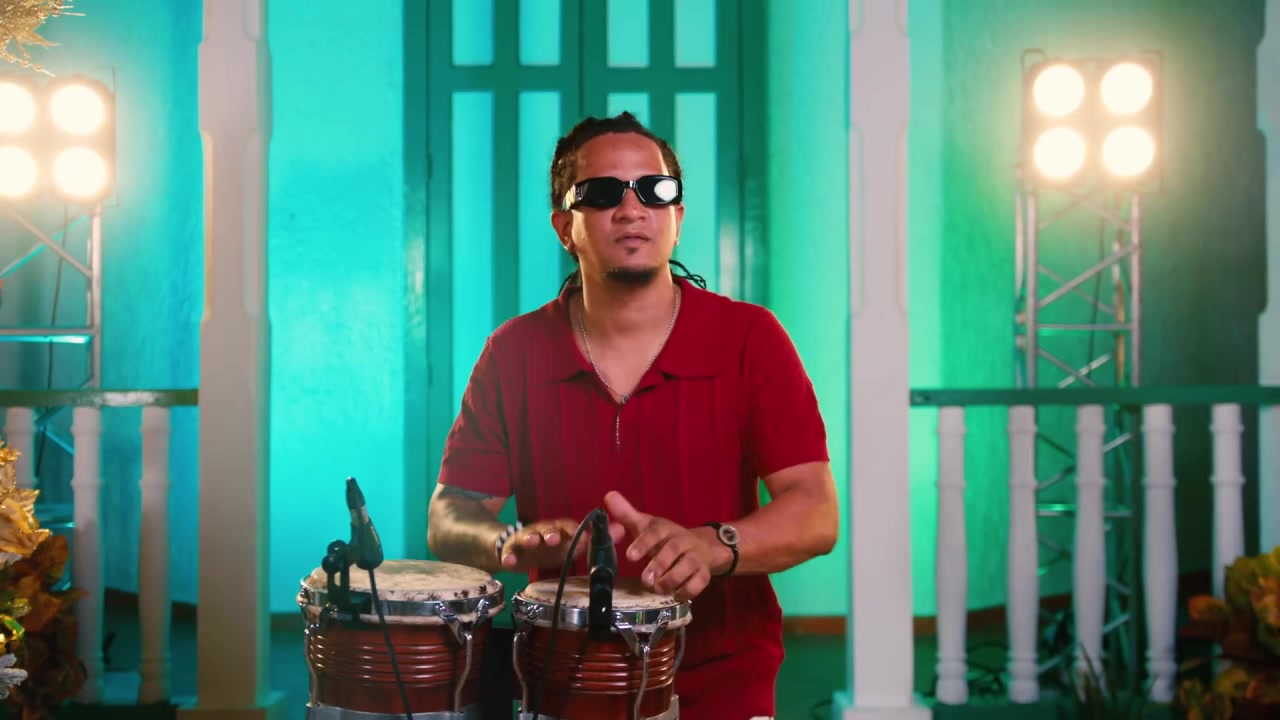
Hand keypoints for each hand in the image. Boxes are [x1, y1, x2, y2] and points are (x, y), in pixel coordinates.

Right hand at [498, 518, 623, 570]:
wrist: (515, 548)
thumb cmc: (549, 546)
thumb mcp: (571, 543)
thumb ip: (594, 539)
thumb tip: (622, 529)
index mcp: (559, 529)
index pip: (568, 527)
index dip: (575, 531)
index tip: (583, 537)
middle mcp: (542, 530)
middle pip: (546, 528)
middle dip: (551, 532)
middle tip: (554, 539)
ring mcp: (524, 539)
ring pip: (526, 536)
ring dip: (529, 537)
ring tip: (532, 542)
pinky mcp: (509, 550)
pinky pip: (507, 552)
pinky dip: (508, 556)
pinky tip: (509, 562)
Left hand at [603, 491, 720, 600]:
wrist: (704, 546)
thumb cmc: (667, 538)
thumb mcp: (647, 526)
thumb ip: (627, 515)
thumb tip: (608, 496)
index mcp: (666, 529)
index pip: (656, 531)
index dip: (644, 543)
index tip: (629, 556)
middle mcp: (683, 540)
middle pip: (674, 548)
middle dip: (659, 564)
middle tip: (644, 579)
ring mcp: (696, 556)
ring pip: (689, 565)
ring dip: (672, 579)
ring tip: (656, 588)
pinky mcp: (704, 573)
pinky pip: (700, 582)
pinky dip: (688, 590)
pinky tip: (675, 595)